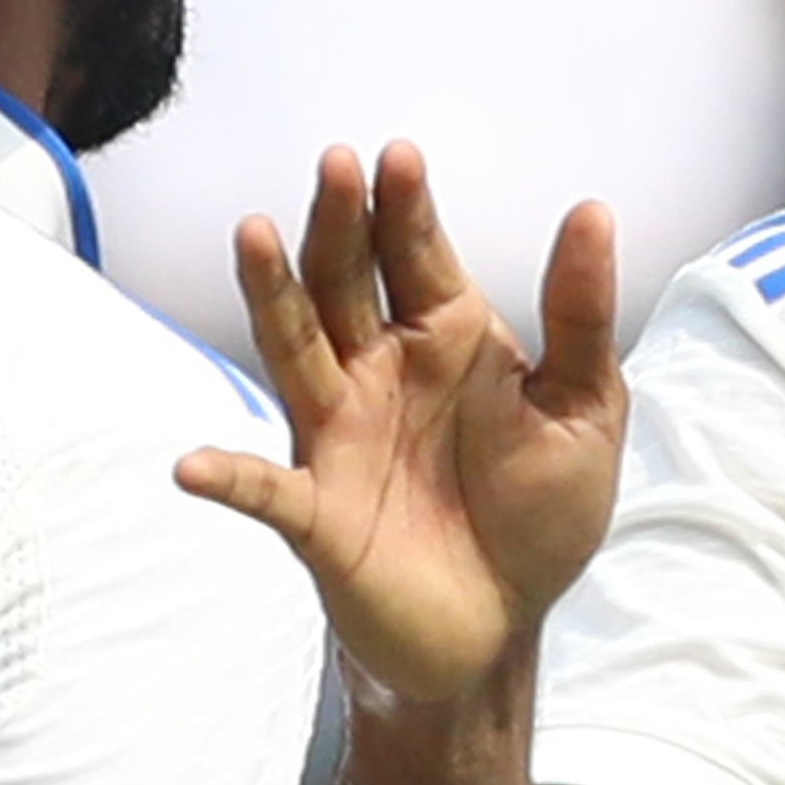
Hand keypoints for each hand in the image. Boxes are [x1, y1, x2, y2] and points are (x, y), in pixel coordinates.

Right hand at [175, 145, 621, 707]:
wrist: (504, 627)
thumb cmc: (536, 514)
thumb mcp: (586, 411)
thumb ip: (579, 319)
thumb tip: (591, 212)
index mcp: (446, 337)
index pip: (415, 254)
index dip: (405, 207)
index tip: (397, 157)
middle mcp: (380, 371)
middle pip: (344, 280)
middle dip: (339, 223)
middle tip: (336, 166)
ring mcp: (339, 435)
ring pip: (294, 349)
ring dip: (271, 295)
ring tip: (253, 234)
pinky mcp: (316, 512)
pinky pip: (263, 490)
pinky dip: (227, 476)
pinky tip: (193, 466)